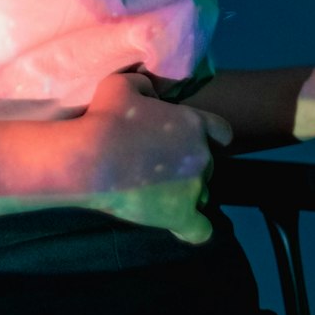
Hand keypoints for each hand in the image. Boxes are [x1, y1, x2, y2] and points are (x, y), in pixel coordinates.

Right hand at [79, 70, 232, 243]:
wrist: (94, 157)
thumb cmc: (107, 117)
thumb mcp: (123, 85)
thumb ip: (145, 86)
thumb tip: (151, 94)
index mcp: (193, 123)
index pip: (221, 131)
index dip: (210, 136)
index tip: (192, 140)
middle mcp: (201, 155)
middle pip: (207, 164)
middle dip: (189, 164)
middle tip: (161, 166)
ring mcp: (194, 187)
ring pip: (202, 193)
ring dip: (188, 192)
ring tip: (161, 193)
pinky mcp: (181, 214)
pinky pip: (200, 229)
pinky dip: (194, 228)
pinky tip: (179, 226)